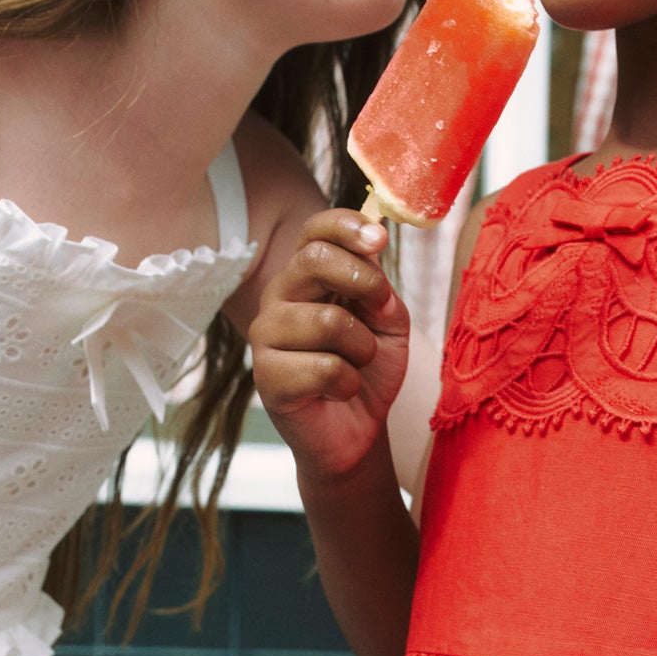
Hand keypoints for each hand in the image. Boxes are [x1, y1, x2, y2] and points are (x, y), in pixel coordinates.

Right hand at [249, 209, 409, 484]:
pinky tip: (339, 391)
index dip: (346, 225)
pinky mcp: (266, 377)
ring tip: (357, 365)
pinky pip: (323, 368)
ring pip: (328, 320)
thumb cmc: (368, 370)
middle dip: (364, 282)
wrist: (356, 430)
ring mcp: (266, 336)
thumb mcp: (390, 324)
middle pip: (314, 260)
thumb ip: (381, 289)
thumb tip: (371, 255)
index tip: (378, 239)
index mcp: (308, 276)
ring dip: (363, 348)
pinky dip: (349, 382)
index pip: (315, 231)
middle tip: (381, 311)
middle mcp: (280, 297)